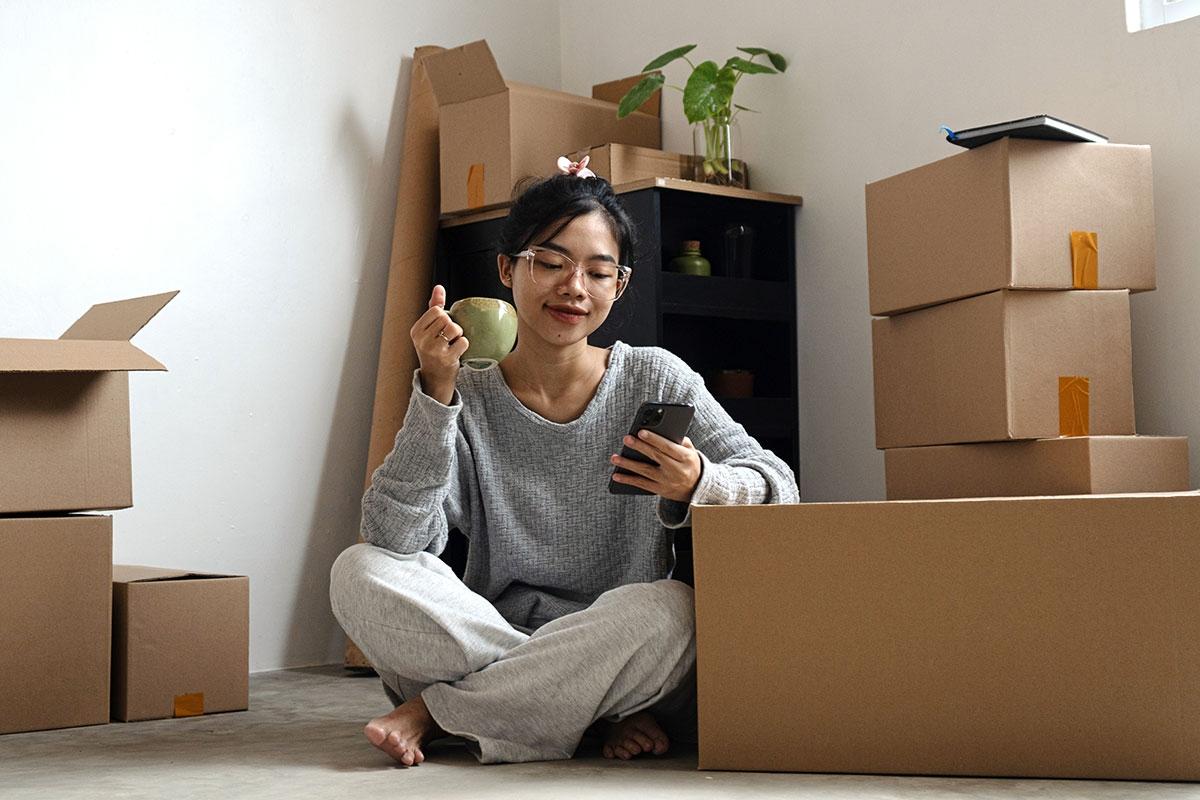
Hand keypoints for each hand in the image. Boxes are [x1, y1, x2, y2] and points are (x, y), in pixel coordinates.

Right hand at [411, 285, 468, 402]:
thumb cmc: (434, 349)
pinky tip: (457, 351)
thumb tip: (439, 287)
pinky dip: (464, 345)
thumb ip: (434, 307)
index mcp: (416, 330)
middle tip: (448, 338)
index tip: (441, 328)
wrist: (435, 378)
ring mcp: (434, 350)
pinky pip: (463, 342)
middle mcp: (422, 340)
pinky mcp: (447, 359)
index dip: (444, 317)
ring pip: (455, 328)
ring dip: (459, 335)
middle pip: (446, 318)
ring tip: (452, 343)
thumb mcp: (429, 329)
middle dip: (452, 326)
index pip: (436, 310)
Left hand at [610, 431, 701, 502]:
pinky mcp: (659, 490)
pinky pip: (641, 484)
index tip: (641, 432)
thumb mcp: (691, 450)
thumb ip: (679, 440)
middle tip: (626, 439)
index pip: (668, 447)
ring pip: (645, 472)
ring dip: (628, 464)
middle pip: (655, 457)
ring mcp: (667, 481)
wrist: (696, 488)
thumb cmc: (689, 463)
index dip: (654, 439)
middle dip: (639, 447)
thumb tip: (662, 430)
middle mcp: (676, 470)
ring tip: (614, 458)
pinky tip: (616, 475)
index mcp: (685, 458)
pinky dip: (628, 480)